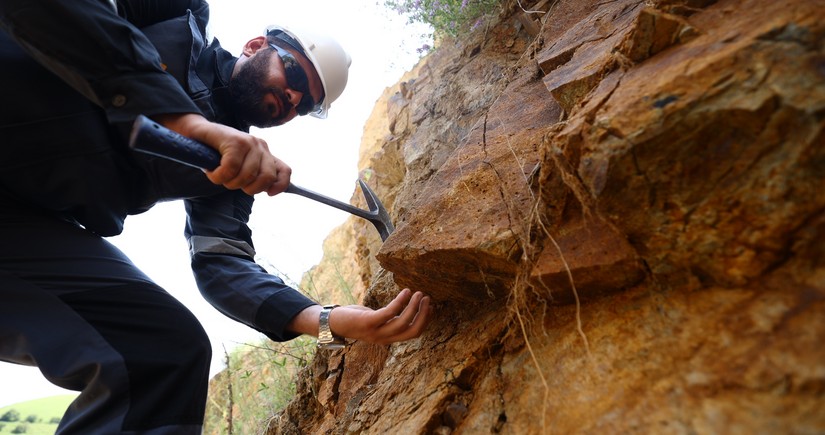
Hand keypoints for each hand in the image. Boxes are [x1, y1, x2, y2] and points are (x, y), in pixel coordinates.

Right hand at [155, 113, 290, 195]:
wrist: (195, 132)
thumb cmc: (216, 153)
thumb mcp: (240, 165)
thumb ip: (255, 174)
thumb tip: (270, 191)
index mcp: (265, 154)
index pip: (284, 171)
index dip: (280, 185)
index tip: (269, 194)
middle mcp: (261, 146)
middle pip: (265, 178)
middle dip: (247, 188)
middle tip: (231, 181)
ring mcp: (249, 142)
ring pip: (247, 175)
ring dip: (228, 182)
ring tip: (218, 174)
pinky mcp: (234, 140)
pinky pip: (230, 169)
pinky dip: (218, 176)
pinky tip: (211, 171)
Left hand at [331, 289, 431, 344]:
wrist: (331, 323)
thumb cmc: (354, 319)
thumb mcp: (376, 320)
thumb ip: (389, 318)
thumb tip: (406, 307)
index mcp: (388, 338)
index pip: (414, 334)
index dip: (426, 321)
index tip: (432, 307)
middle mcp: (384, 339)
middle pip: (412, 331)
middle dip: (424, 315)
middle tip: (428, 298)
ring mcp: (376, 332)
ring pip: (403, 322)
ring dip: (414, 307)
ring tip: (419, 293)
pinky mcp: (368, 323)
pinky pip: (390, 312)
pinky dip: (400, 301)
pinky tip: (406, 292)